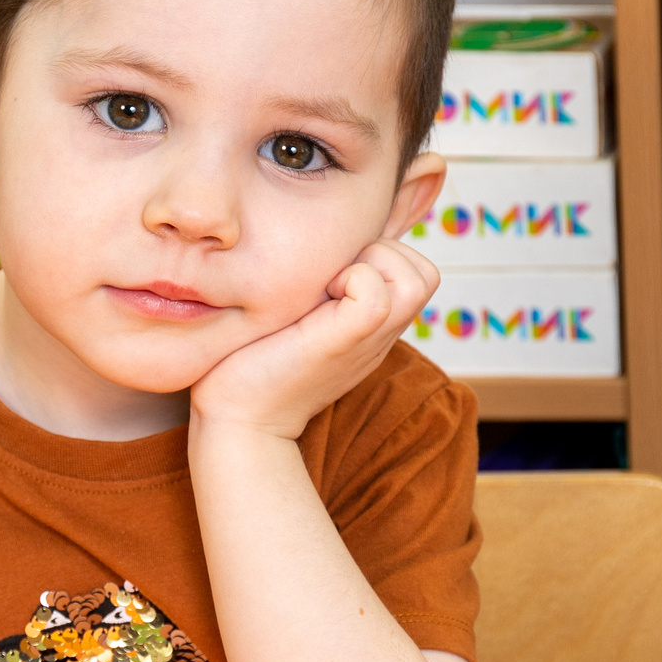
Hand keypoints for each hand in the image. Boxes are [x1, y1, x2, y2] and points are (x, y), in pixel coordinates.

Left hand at [189, 240, 439, 440]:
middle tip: (333, 278)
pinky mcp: (343, 343)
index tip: (333, 274)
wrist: (237, 419)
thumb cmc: (253, 363)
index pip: (415, 270)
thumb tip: (309, 242)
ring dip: (372, 264)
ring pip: (417, 278)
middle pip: (424, 273)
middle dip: (382, 254)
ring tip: (328, 287)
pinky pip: (376, 295)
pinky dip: (351, 281)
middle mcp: (381, 334)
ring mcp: (369, 341)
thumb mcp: (299, 316)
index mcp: (373, 326)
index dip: (379, 255)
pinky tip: (315, 301)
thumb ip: (319, 289)